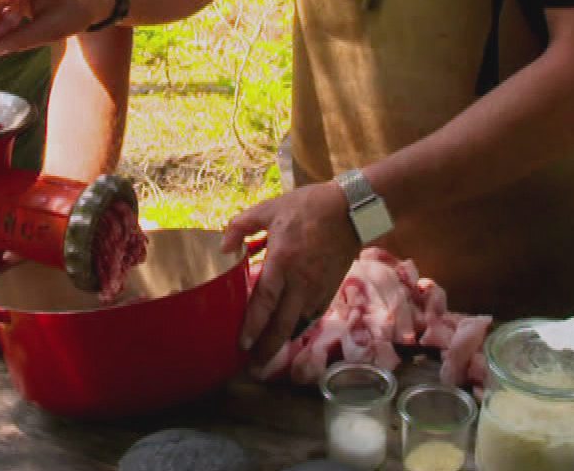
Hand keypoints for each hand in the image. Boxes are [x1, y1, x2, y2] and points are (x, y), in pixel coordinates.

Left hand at [221, 183, 360, 368]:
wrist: (350, 210)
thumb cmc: (307, 207)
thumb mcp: (270, 209)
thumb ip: (241, 226)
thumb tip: (223, 248)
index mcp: (283, 261)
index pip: (265, 301)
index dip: (253, 325)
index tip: (241, 344)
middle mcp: (301, 281)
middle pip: (282, 325)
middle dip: (266, 349)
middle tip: (251, 367)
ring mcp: (318, 288)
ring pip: (298, 325)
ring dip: (281, 343)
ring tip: (265, 357)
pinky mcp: (330, 290)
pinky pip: (312, 316)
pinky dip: (298, 329)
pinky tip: (288, 335)